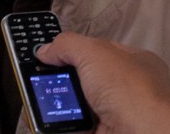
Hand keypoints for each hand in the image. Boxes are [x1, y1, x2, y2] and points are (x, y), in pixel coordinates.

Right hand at [36, 33, 169, 133]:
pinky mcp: (107, 133)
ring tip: (35, 102)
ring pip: (82, 107)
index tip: (49, 55)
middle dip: (62, 81)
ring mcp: (119, 114)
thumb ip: (67, 45)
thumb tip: (45, 50)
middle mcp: (128, 88)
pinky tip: (46, 121)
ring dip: (59, 105)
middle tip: (36, 81)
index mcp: (133, 61)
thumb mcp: (94, 52)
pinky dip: (63, 125)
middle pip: (87, 80)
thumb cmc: (126, 88)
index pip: (99, 50)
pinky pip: (79, 127)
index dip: (74, 50)